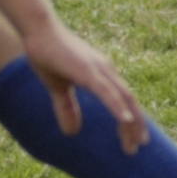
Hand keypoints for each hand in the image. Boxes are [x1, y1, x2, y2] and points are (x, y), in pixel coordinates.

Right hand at [23, 20, 146, 154]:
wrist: (38, 30)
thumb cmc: (48, 54)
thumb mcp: (58, 87)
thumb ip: (66, 108)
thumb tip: (72, 133)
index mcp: (101, 74)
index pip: (123, 99)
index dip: (131, 119)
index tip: (134, 139)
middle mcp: (106, 70)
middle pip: (129, 100)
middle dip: (136, 125)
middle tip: (138, 147)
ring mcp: (99, 69)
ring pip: (123, 98)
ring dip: (132, 122)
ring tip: (135, 143)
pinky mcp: (88, 70)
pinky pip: (107, 91)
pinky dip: (118, 106)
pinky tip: (126, 120)